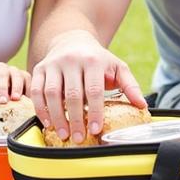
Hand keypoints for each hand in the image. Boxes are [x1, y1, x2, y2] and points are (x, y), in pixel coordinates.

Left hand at [0, 63, 31, 102]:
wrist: (12, 99)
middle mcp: (1, 71)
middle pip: (1, 73)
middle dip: (1, 87)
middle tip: (2, 101)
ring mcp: (14, 72)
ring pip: (16, 75)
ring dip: (16, 87)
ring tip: (15, 99)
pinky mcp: (25, 76)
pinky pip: (27, 79)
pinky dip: (27, 88)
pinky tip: (27, 99)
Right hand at [30, 30, 145, 143]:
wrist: (72, 40)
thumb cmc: (98, 59)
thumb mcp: (117, 67)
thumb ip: (130, 86)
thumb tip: (142, 106)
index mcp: (93, 61)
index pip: (94, 89)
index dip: (95, 111)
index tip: (95, 130)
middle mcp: (71, 60)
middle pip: (72, 94)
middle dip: (75, 119)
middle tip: (79, 138)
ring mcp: (53, 64)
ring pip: (51, 93)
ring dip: (57, 117)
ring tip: (63, 134)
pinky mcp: (39, 68)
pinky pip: (36, 91)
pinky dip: (40, 109)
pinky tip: (48, 123)